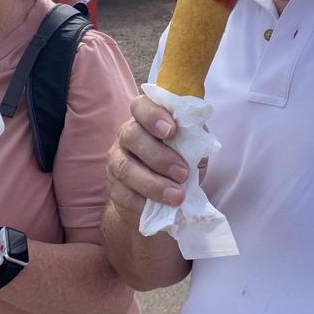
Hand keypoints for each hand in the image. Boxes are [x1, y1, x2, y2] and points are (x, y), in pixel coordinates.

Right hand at [106, 95, 189, 225]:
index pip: (141, 106)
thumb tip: (199, 137)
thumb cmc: (177, 166)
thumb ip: (194, 140)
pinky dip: (145, 203)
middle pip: (132, 135)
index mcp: (145, 120)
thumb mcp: (190, 151)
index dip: (154, 115)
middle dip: (159, 155)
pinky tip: (161, 207)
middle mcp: (126, 137)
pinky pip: (124, 195)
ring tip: (177, 196)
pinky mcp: (114, 189)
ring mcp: (116, 162)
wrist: (160, 201)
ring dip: (154, 183)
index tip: (172, 130)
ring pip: (126, 168)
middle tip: (183, 173)